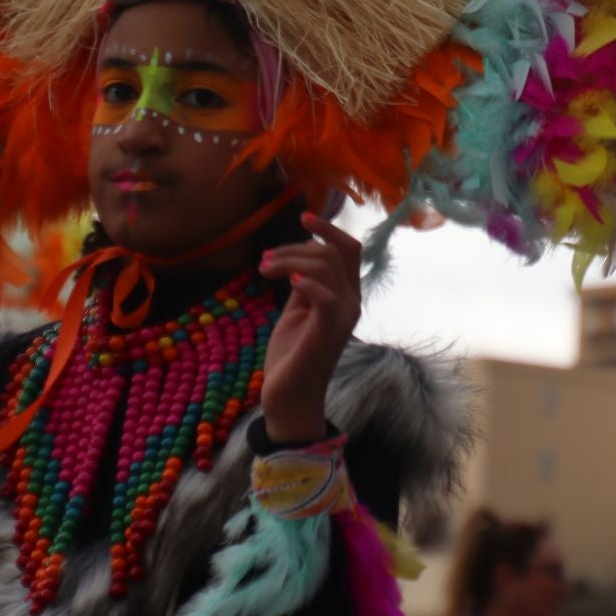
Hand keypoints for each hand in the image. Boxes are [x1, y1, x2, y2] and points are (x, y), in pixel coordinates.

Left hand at [258, 212, 361, 442]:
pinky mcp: (328, 331)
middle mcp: (351, 303)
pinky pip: (325, 294)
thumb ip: (304, 284)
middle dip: (295, 247)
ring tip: (264, 271)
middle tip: (265, 262)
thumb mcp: (297, 311)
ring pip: (324, 266)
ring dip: (288, 261)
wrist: (289, 397)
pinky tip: (287, 284)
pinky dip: (305, 282)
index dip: (329, 229)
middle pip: (333, 252)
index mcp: (346, 296)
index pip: (349, 249)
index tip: (303, 217)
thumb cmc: (291, 355)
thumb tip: (299, 258)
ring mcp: (343, 317)